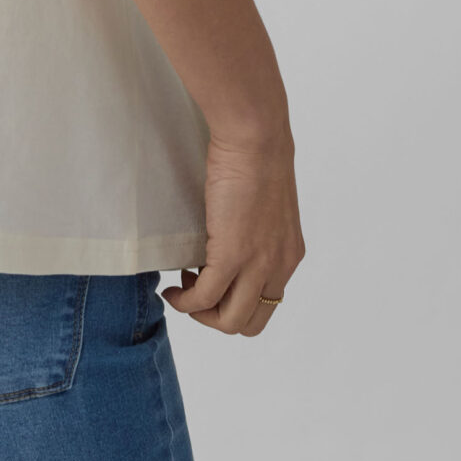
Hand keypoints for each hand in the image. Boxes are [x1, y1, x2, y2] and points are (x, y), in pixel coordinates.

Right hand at [160, 129, 303, 335]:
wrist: (255, 137)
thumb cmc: (257, 156)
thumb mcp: (267, 205)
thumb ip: (258, 230)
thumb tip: (232, 237)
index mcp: (288, 255)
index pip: (266, 304)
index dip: (235, 301)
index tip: (212, 280)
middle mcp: (279, 266)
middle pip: (250, 323)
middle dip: (217, 316)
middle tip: (194, 289)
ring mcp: (257, 263)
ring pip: (230, 321)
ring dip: (201, 313)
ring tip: (181, 289)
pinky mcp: (232, 254)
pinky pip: (205, 297)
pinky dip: (185, 301)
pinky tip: (172, 287)